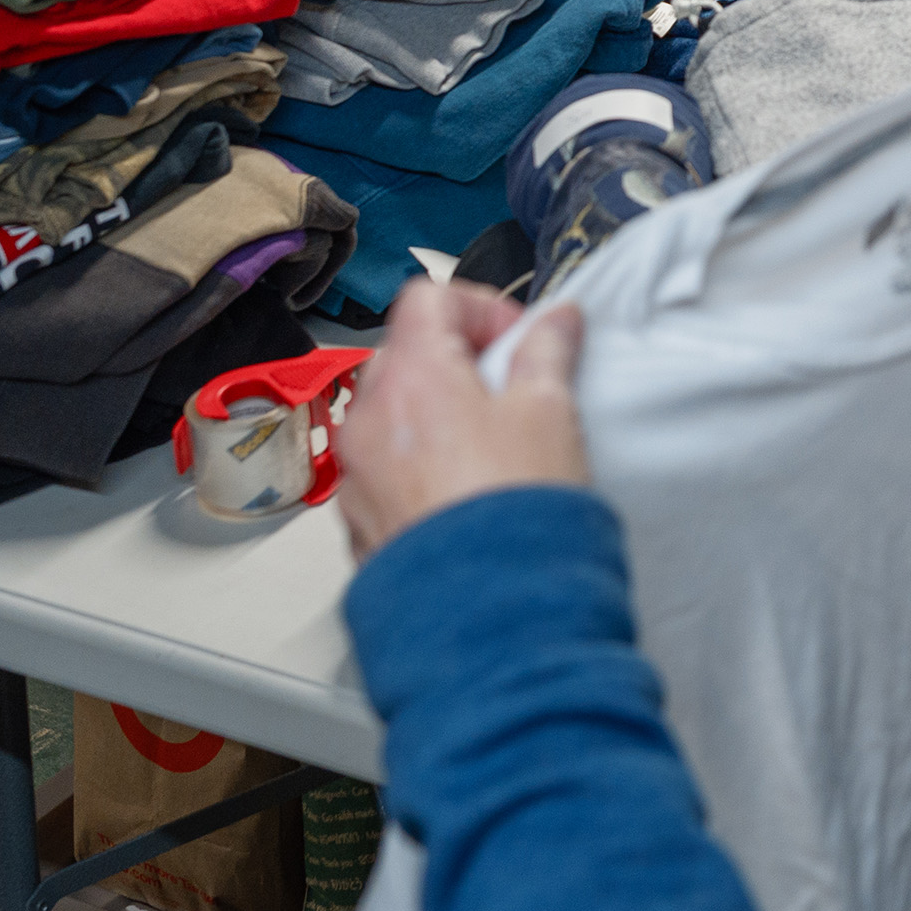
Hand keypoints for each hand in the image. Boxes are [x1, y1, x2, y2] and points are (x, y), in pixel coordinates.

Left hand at [338, 278, 591, 562]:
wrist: (488, 614)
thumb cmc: (513, 512)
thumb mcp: (550, 412)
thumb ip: (547, 352)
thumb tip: (554, 321)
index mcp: (411, 375)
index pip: (427, 297)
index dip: (480, 308)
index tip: (519, 342)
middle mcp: (367, 418)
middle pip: (406, 354)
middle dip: (457, 363)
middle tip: (512, 393)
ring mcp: (356, 474)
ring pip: (392, 415)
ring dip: (435, 415)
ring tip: (491, 450)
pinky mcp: (359, 523)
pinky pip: (385, 471)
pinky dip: (419, 467)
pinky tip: (465, 495)